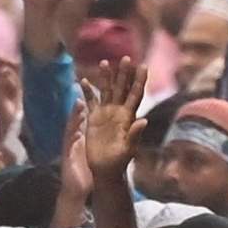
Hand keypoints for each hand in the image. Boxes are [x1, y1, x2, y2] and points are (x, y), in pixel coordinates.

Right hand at [72, 73, 138, 187]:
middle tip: (126, 58)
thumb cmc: (119, 162)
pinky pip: (90, 102)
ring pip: (106, 91)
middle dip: (123, 73)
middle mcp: (118, 112)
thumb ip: (134, 135)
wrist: (105, 170)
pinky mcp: (94, 119)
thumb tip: (144, 120)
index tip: (143, 66)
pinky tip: (84, 81)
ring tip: (105, 62)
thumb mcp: (128, 149)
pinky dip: (88, 91)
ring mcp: (106, 114)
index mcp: (128, 117)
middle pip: (121, 88)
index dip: (139, 81)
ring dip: (106, 77)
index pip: (135, 95)